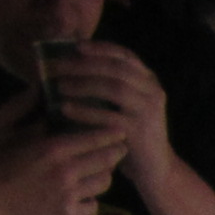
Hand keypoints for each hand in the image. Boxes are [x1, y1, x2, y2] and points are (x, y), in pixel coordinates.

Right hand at [0, 92, 127, 214]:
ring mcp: (68, 195)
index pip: (96, 137)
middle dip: (115, 151)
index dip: (112, 132)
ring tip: (100, 167)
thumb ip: (22, 105)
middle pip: (107, 160)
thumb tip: (40, 87)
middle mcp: (68, 171)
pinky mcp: (65, 214)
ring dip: (104, 174)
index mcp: (54, 147)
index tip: (119, 128)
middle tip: (118, 146)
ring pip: (104, 183)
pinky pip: (93, 208)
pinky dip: (92, 200)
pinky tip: (84, 193)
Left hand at [51, 41, 174, 190]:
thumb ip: (111, 85)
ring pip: (114, 87)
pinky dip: (85, 111)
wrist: (156, 169)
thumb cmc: (132, 134)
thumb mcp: (127, 105)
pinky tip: (66, 108)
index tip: (76, 46)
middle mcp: (153, 92)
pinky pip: (108, 116)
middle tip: (58, 66)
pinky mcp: (140, 131)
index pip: (124, 56)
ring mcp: (148, 111)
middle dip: (84, 64)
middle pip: (116, 68)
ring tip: (59, 86)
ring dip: (83, 84)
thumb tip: (73, 65)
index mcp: (149, 81)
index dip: (100, 48)